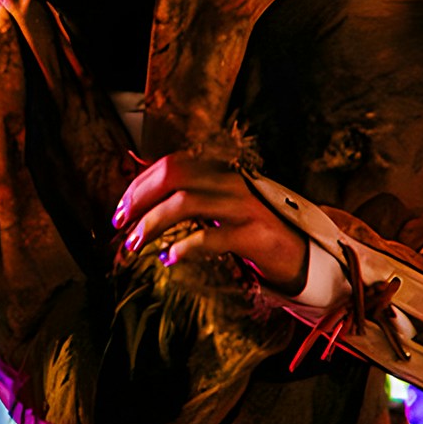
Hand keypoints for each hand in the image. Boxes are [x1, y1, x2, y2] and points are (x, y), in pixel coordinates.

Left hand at [114, 153, 308, 289]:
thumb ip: (190, 198)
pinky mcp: (254, 234)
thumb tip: (144, 200)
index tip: (120, 208)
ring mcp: (243, 207)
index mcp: (221, 172)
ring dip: (152, 223)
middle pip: (175, 174)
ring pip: (186, 202)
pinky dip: (183, 247)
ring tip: (134, 244)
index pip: (172, 164)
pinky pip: (211, 236)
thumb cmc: (253, 231)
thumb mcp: (221, 207)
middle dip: (140, 197)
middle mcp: (231, 182)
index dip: (140, 184)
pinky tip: (168, 259)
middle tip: (120, 223)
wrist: (303, 252)